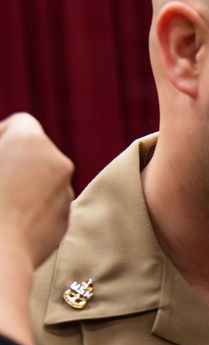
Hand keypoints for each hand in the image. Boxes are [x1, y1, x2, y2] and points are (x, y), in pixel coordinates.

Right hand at [0, 113, 73, 267]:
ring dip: (23, 184)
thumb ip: (0, 146)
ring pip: (43, 179)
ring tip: (0, 203)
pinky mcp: (65, 221)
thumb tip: (5, 155)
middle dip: (14, 160)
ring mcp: (65, 194)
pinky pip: (47, 205)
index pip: (22, 123)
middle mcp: (58, 163)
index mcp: (32, 142)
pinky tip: (7, 222)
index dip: (2, 134)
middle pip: (36, 151)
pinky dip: (30, 208)